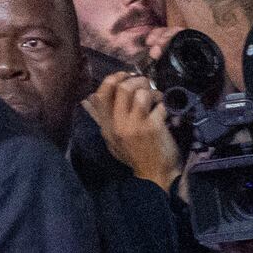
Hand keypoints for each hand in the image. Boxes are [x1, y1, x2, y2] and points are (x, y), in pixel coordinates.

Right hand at [83, 72, 182, 191]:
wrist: (154, 175)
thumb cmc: (134, 155)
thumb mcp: (112, 140)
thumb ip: (102, 119)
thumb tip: (87, 98)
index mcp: (106, 126)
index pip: (101, 94)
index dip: (114, 79)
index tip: (125, 77)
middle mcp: (117, 124)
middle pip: (122, 87)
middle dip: (137, 80)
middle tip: (145, 85)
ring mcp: (135, 126)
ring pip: (141, 92)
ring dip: (152, 91)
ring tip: (156, 98)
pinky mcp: (153, 127)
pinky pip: (159, 104)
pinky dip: (164, 104)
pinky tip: (165, 111)